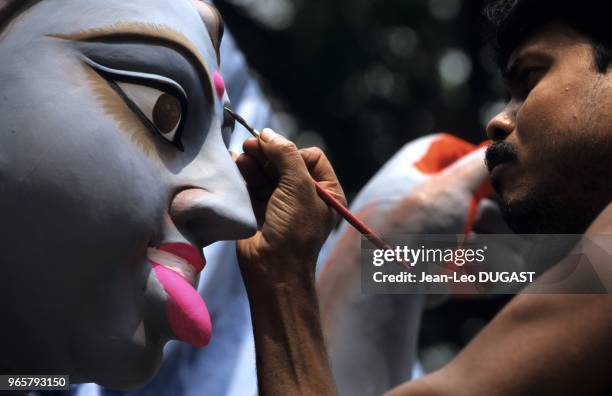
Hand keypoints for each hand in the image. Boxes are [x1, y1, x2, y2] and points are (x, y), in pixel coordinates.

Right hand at [235, 129, 345, 283]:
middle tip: (250, 144)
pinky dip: (244, 174)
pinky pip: (253, 184)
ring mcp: (282, 203)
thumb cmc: (294, 228)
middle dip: (268, 153)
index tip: (276, 153)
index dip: (292, 151)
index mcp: (325, 192)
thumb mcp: (298, 186)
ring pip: (266, 171)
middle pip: (285, 162)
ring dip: (253, 161)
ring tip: (241, 155)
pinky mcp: (260, 209)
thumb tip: (268, 133)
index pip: (311, 157)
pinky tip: (234, 164)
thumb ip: (286, 155)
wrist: (272, 267)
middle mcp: (304, 196)